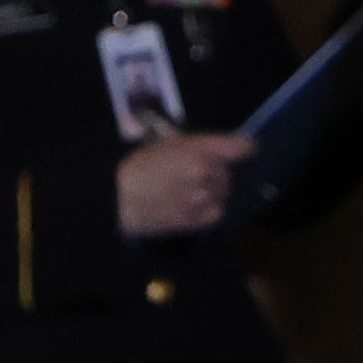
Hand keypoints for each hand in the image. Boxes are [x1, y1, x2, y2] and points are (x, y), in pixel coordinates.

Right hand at [116, 132, 251, 237]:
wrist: (119, 203)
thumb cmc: (137, 168)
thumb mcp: (162, 144)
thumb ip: (191, 145)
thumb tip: (213, 149)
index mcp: (197, 151)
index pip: (239, 147)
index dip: (243, 146)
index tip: (242, 148)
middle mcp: (206, 174)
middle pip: (226, 170)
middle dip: (217, 169)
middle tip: (197, 171)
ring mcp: (204, 198)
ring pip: (223, 190)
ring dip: (214, 188)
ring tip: (193, 188)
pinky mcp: (199, 219)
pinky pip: (217, 210)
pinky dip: (212, 206)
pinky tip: (196, 203)